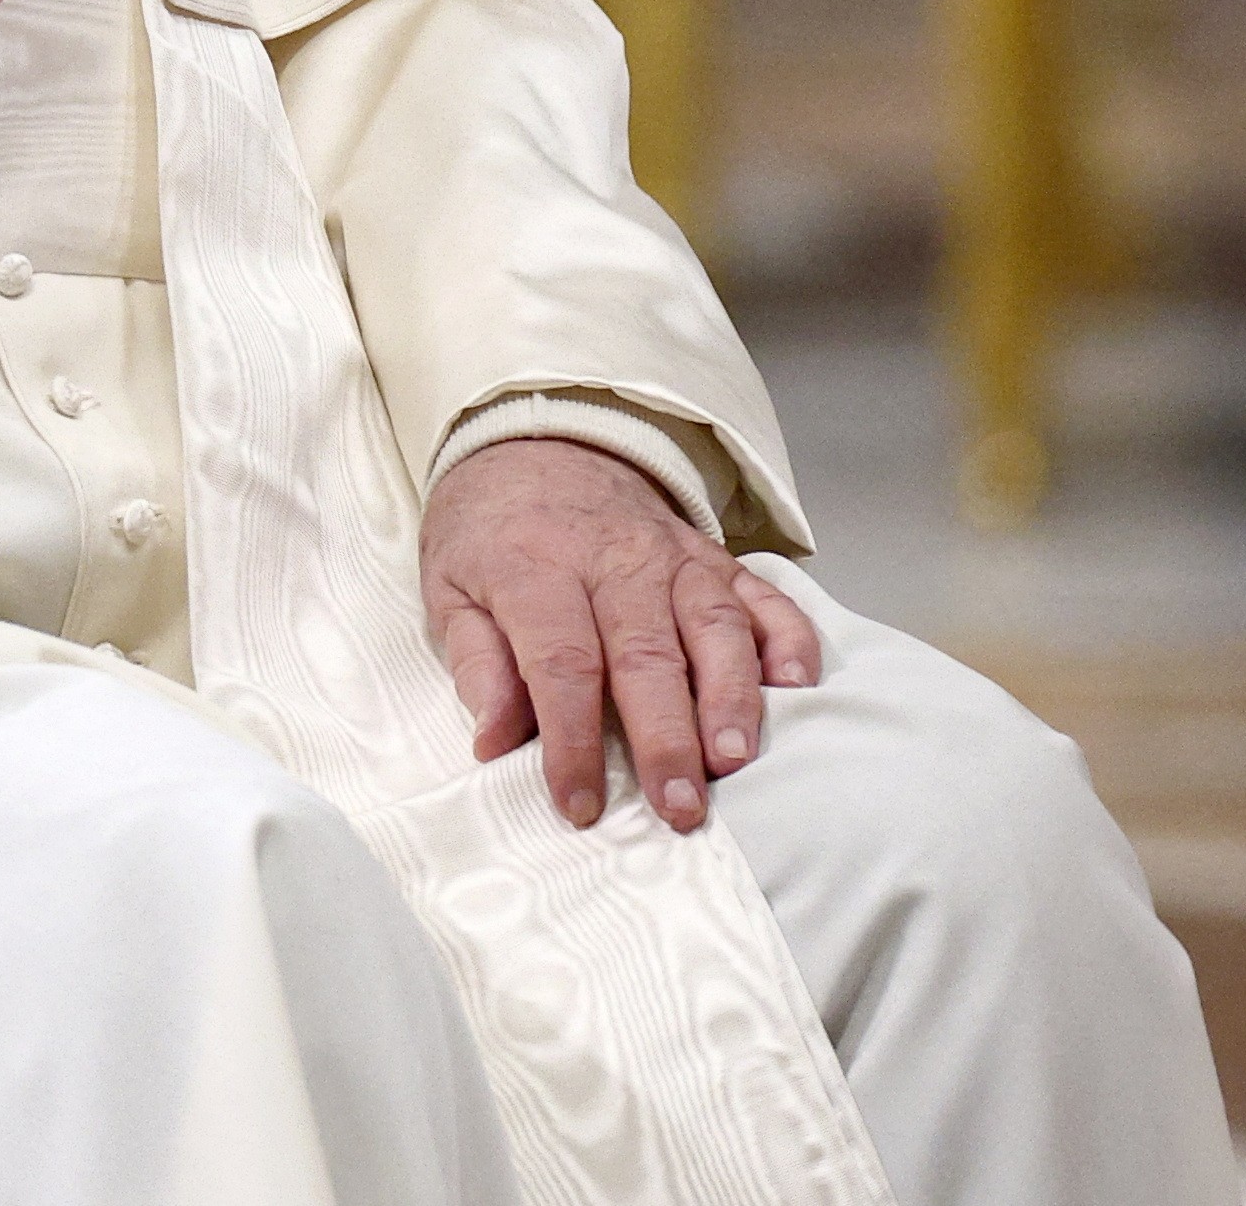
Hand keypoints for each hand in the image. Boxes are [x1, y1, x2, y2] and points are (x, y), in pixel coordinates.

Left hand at [421, 436, 820, 831]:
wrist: (535, 439)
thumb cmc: (490, 529)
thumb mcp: (449, 587)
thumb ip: (476, 664)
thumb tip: (495, 742)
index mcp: (537, 570)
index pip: (562, 664)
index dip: (574, 741)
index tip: (579, 804)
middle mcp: (614, 562)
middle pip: (647, 655)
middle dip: (667, 737)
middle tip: (680, 805)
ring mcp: (672, 555)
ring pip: (714, 627)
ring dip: (731, 698)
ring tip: (736, 760)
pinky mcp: (711, 555)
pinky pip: (760, 594)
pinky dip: (787, 638)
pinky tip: (796, 686)